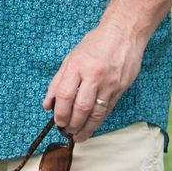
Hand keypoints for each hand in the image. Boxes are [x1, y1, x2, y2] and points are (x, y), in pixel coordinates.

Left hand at [43, 23, 145, 139]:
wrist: (124, 34)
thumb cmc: (95, 44)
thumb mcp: (71, 58)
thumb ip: (57, 82)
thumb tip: (47, 104)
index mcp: (78, 66)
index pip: (65, 95)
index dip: (59, 112)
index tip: (57, 122)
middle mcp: (94, 76)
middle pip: (80, 107)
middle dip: (72, 124)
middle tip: (66, 131)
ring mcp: (109, 83)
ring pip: (96, 113)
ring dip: (86, 128)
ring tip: (78, 136)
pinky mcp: (121, 88)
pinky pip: (108, 109)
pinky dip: (98, 121)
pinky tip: (91, 127)